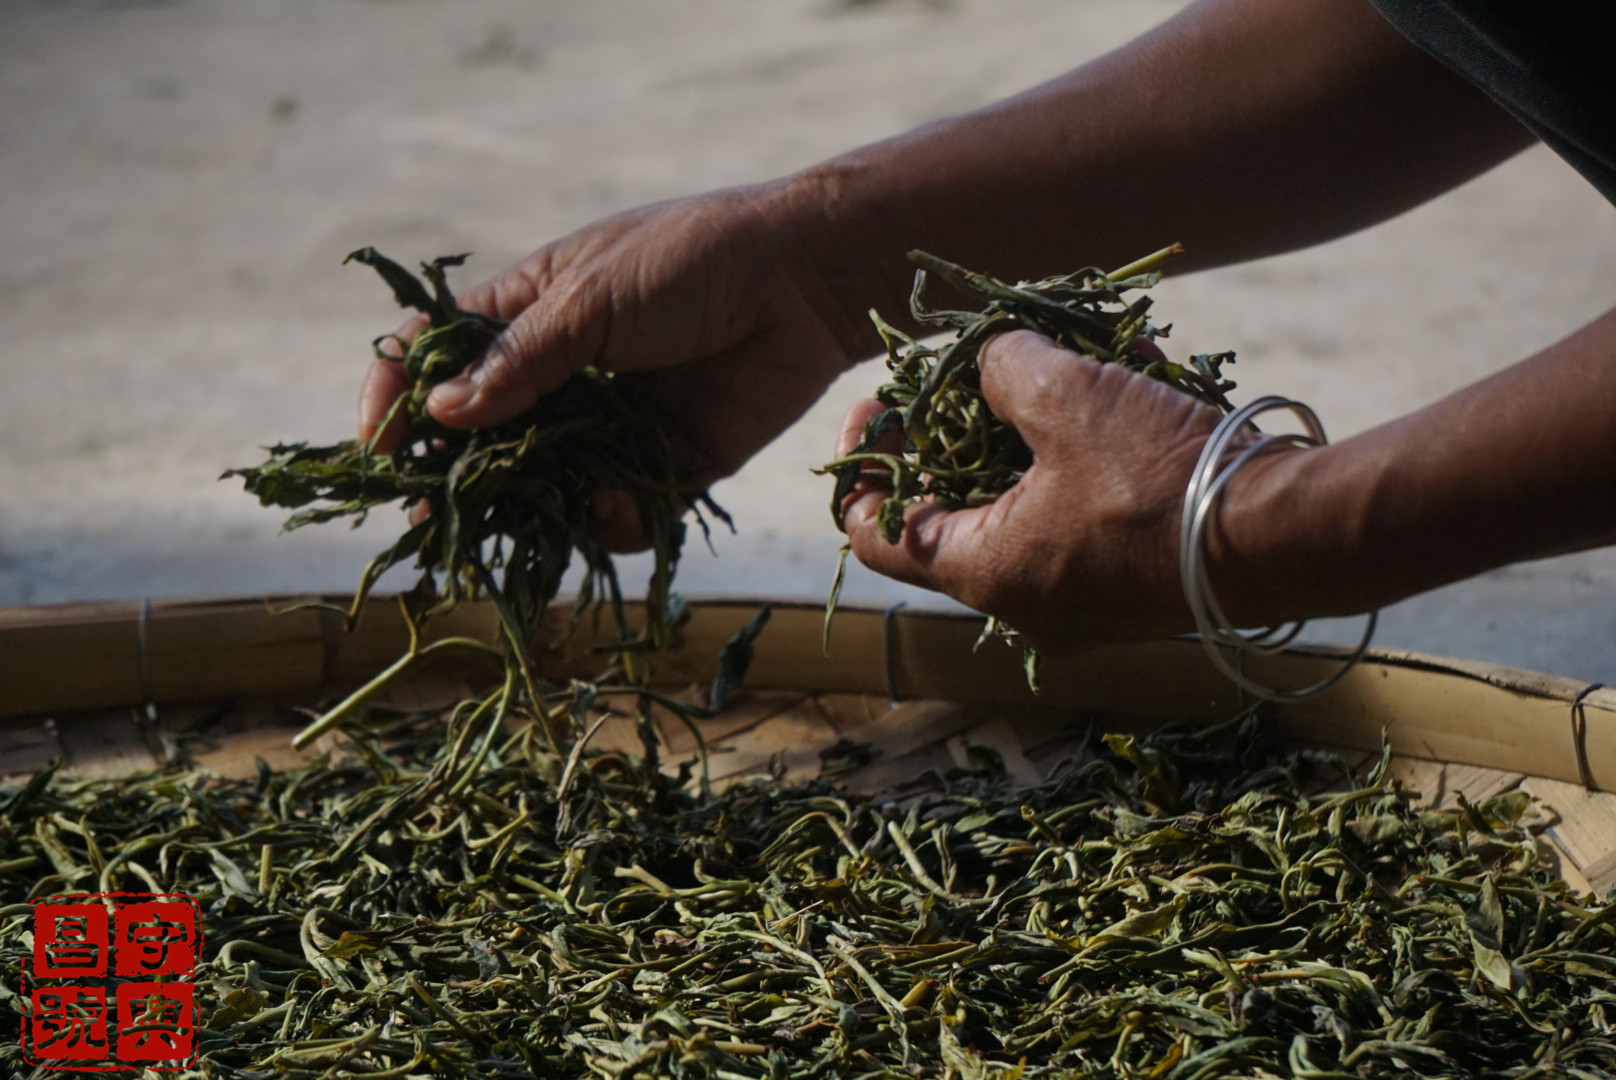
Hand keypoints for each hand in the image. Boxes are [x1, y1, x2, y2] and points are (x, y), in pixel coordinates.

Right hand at [359, 184, 861, 549]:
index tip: (379, 449)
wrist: (804, 283)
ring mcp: (609, 424)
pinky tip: (619, 501)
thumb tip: (442, 412)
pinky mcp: (663, 465)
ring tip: (546, 507)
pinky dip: (610, 517)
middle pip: (480, 437)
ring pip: (545, 487)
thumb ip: (522, 359)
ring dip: (536, 507)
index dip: (396, 397)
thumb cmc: (693, 262)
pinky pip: (617, 511)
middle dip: (456, 479)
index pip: (435, 353)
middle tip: (438, 519)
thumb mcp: (593, 297)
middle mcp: (559, 373)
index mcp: (527, 312)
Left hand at [836, 330, 1228, 652]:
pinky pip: (1093, 506)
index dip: (862, 466)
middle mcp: (1026, 601)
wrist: (1288, 538)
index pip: (877, 535)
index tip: (875, 407)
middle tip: (972, 371)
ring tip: (1071, 354)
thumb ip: (1005, 370)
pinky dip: (1099, 447)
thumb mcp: (1068, 397)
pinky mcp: (1137, 581)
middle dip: (963, 429)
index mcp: (984, 572)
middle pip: (959, 509)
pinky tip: (1136, 377)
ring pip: (1035, 498)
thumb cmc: (1161, 477)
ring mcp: (1084, 599)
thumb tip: (992, 360)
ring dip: (1044, 426)